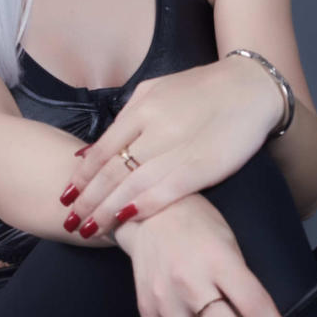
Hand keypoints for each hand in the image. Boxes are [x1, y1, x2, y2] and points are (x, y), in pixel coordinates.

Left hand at [55, 56, 281, 240]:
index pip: (102, 150)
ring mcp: (179, 147)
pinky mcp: (203, 165)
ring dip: (108, 209)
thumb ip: (126, 119)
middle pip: (111, 170)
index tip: (66, 197)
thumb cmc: (202, 91)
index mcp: (142, 108)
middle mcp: (156, 127)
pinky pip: (166, 190)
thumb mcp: (157, 91)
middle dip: (88, 199)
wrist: (251, 87)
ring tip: (89, 228)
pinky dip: (143, 207)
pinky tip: (126, 220)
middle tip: (71, 221)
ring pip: (133, 184)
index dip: (81, 177)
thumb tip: (92, 150)